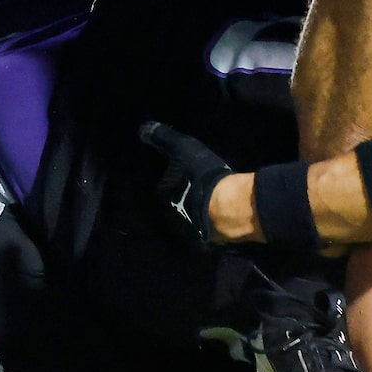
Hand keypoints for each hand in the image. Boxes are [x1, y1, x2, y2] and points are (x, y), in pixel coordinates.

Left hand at [139, 121, 230, 248]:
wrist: (229, 207)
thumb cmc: (202, 175)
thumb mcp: (182, 148)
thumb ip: (162, 138)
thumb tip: (142, 129)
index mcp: (160, 197)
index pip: (160, 186)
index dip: (169, 179)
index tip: (179, 173)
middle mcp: (169, 218)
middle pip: (172, 205)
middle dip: (179, 197)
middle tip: (192, 186)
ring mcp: (187, 233)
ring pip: (186, 219)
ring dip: (192, 211)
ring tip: (205, 200)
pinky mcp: (206, 242)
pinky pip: (203, 229)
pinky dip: (207, 222)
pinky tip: (216, 213)